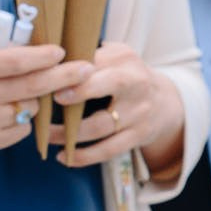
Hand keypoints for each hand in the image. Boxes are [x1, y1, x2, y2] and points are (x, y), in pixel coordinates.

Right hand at [0, 40, 87, 152]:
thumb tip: (33, 45)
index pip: (16, 61)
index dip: (43, 57)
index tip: (62, 52)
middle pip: (32, 86)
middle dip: (64, 76)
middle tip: (86, 68)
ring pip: (31, 108)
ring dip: (37, 98)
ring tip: (22, 91)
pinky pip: (22, 127)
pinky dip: (23, 118)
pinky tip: (7, 111)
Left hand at [56, 42, 185, 170]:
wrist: (164, 102)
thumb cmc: (123, 76)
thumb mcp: (113, 57)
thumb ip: (87, 54)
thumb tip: (48, 59)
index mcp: (125, 58)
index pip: (100, 59)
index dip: (77, 68)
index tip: (52, 74)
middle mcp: (137, 82)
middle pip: (111, 84)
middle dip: (81, 91)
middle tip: (54, 98)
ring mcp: (139, 112)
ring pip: (102, 125)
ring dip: (70, 133)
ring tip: (46, 135)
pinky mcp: (138, 135)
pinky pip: (109, 150)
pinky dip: (84, 156)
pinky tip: (64, 157)